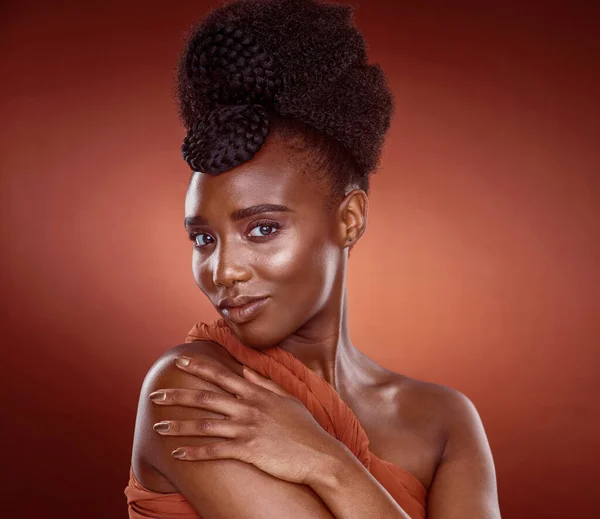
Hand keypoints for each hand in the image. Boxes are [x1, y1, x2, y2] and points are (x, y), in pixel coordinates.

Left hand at [149, 355, 344, 485]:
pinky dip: (195, 452)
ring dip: (179, 426)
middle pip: (206, 398)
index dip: (199, 367)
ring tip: (158, 427)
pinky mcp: (249, 450)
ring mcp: (248, 428)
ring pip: (205, 425)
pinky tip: (178, 454)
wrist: (320, 454)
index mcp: (256, 393)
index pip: (222, 375)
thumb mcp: (287, 399)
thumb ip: (265, 383)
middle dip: (178, 396)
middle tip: (155, 394)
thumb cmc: (304, 427)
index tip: (180, 360)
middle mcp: (249, 407)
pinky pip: (216, 451)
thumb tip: (246, 370)